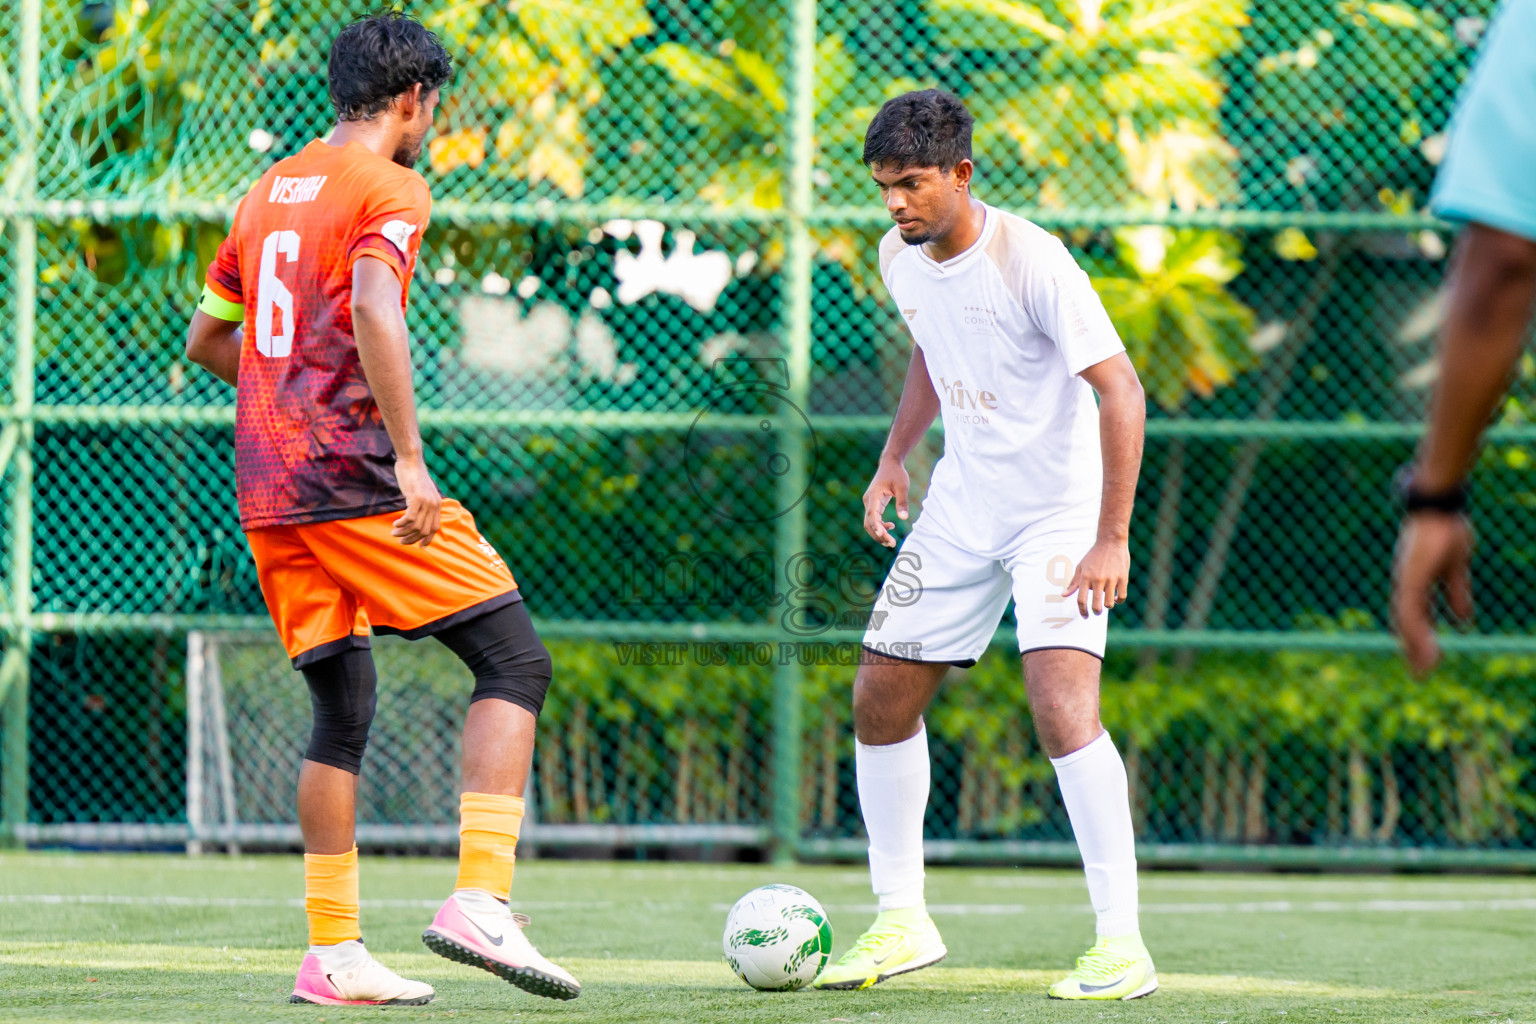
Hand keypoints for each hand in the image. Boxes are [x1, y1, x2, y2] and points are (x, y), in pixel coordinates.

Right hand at [392, 456, 441, 547]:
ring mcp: (426, 501)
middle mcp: (434, 504)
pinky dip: (401, 524)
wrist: (411, 461)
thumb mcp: (421, 492)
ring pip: (416, 526)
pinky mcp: (417, 498)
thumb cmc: (413, 476)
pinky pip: (410, 518)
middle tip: (400, 540)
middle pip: (425, 530)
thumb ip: (422, 504)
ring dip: (404, 532)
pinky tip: (395, 524)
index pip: (435, 527)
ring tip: (394, 533)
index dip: (427, 539)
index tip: (420, 546)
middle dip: (412, 539)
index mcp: (437, 504)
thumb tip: (415, 519)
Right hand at [862, 456, 909, 547]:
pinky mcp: (873, 504)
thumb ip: (902, 501)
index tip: (882, 534)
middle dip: (878, 535)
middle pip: (868, 522)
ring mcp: (869, 503)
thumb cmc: (896, 474)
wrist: (890, 464)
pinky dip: (880, 526)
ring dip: (878, 533)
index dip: (876, 525)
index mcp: (874, 495)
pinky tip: (891, 526)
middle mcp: (868, 500)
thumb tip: (903, 518)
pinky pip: (873, 519)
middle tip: (891, 544)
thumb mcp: (903, 486)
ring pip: (869, 523)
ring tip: (891, 542)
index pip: (872, 514)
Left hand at [1064, 539, 1128, 617]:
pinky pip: (1122, 597)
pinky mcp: (1123, 578)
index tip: (1085, 616)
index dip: (1082, 611)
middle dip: (1096, 612)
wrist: (1111, 541)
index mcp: (1085, 577)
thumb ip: (1073, 583)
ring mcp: (1111, 579)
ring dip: (1107, 606)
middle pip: (1096, 605)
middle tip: (1096, 612)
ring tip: (1106, 602)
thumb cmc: (1094, 556)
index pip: (1081, 600)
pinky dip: (1119, 601)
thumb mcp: (1081, 567)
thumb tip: (1063, 596)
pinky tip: (1116, 598)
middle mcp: (1098, 579)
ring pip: (1109, 603)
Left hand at [1392, 511, 1473, 675]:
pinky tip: (1423, 646)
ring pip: (1405, 620)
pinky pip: (1409, 609)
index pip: (1415, 616)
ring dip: (1414, 646)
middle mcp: (1405, 582)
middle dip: (1413, 649)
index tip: (1427, 659)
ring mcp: (1405, 579)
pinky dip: (1414, 630)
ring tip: (1424, 669)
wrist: (1438, 504)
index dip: (1420, 638)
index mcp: (1415, 581)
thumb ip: (1456, 594)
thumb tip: (1463, 623)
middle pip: (1405, 622)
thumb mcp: (1456, 568)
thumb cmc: (1446, 529)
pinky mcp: (1409, 576)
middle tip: (1421, 675)